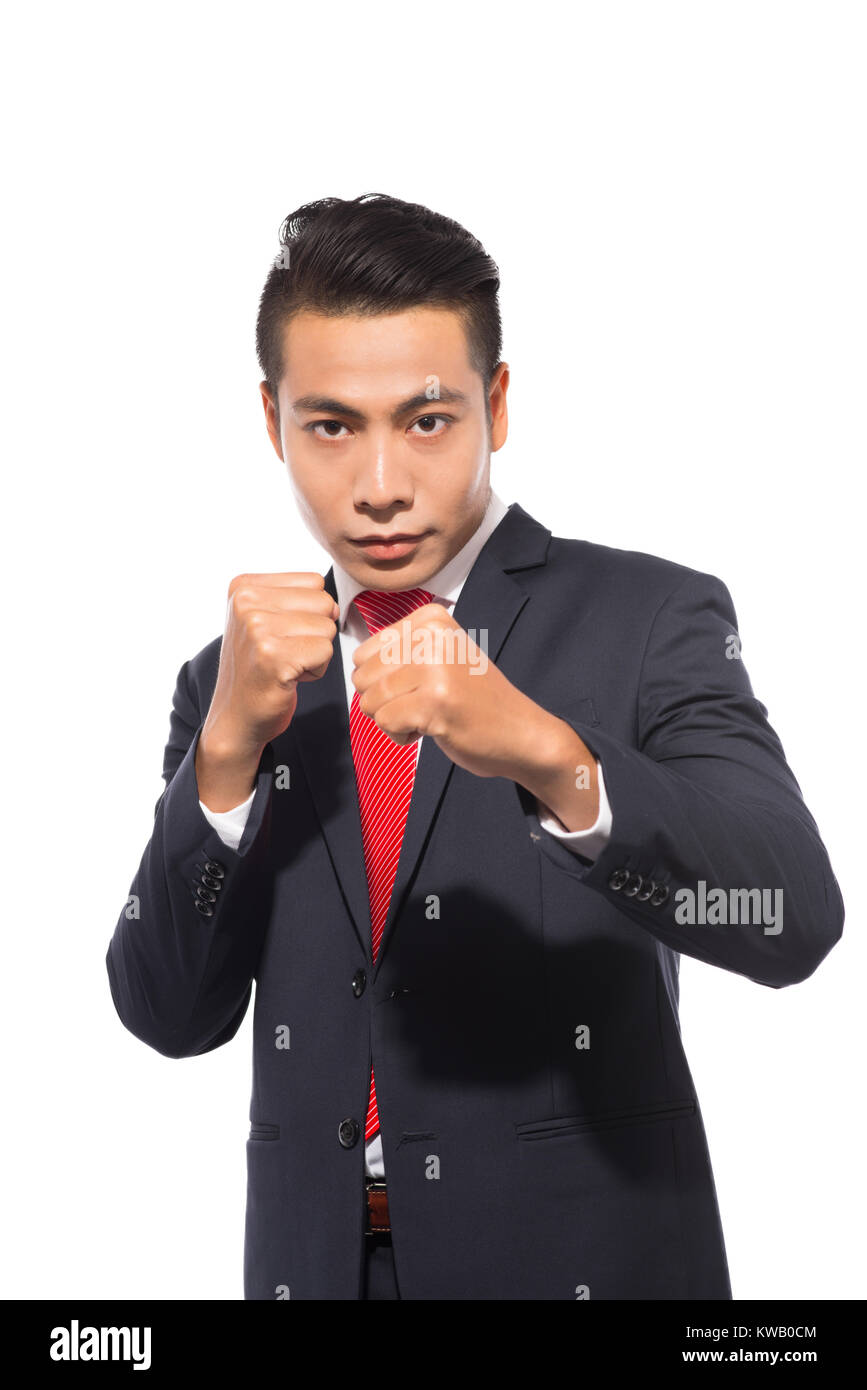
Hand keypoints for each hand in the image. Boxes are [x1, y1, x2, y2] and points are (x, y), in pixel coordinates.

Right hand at [196, 572, 337, 809]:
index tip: (279, 635)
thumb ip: (297, 599)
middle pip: (324, 603)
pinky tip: (288, 679)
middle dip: (315, 633)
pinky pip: (326, 652)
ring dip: (316, 653)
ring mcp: (256, 628)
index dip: (308, 614)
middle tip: (284, 654)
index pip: (314, 582)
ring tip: (285, 665)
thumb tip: (335, 605)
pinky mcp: (272, 656)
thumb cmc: (258, 668)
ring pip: (328, 628)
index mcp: (243, 586)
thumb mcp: (264, 619)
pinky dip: (316, 671)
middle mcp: (245, 602)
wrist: (236, 717)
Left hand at [351, 603, 598, 828]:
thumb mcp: (439, 656)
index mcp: (431, 619)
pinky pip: (386, 722)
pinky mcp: (435, 702)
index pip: (366, 652)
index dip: (382, 681)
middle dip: (383, 702)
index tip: (418, 686)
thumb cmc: (474, 700)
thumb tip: (354, 663)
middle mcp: (432, 636)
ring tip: (428, 716)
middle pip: (363, 677)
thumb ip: (400, 650)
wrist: (520, 733)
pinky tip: (432, 729)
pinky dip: (401, 735)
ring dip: (393, 720)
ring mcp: (435, 668)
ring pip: (370, 701)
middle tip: (421, 705)